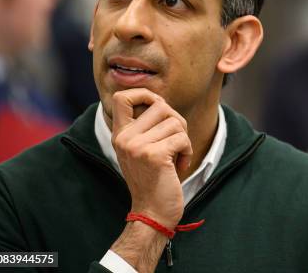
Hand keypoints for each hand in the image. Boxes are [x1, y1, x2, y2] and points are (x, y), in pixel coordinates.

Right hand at [112, 88, 191, 228]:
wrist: (152, 214)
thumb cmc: (154, 180)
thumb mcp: (142, 150)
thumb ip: (146, 126)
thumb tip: (160, 100)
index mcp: (119, 134)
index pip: (122, 97)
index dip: (144, 93)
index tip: (157, 106)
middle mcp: (125, 138)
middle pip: (161, 106)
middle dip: (177, 121)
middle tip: (176, 142)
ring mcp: (137, 146)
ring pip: (175, 122)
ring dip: (183, 139)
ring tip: (176, 157)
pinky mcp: (154, 155)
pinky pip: (182, 138)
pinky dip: (187, 151)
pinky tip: (180, 166)